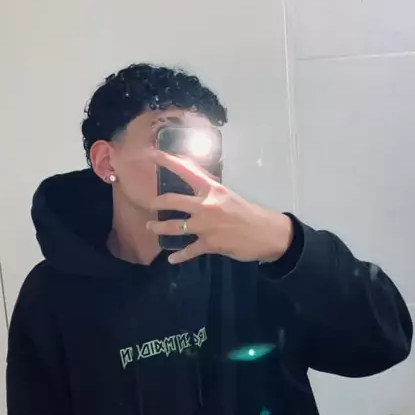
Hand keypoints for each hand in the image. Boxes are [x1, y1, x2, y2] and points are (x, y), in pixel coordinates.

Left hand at [147, 151, 293, 264]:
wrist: (266, 233)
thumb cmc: (249, 213)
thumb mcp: (228, 196)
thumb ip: (210, 193)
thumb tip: (195, 189)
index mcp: (212, 190)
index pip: (187, 171)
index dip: (169, 162)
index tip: (154, 155)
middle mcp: (206, 205)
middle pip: (172, 200)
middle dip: (156, 202)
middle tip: (148, 203)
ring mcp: (205, 226)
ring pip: (174, 226)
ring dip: (159, 227)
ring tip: (151, 227)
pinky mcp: (209, 244)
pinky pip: (188, 251)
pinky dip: (179, 256)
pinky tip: (172, 258)